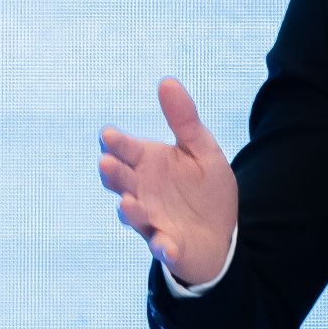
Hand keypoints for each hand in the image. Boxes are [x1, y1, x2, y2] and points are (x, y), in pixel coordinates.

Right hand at [99, 77, 238, 286]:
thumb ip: (184, 120)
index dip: (116, 144)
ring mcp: (152, 220)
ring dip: (130, 211)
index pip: (126, 150)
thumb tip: (166, 81)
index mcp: (148, 164)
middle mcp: (142, 191)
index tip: (108, 136)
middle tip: (106, 163)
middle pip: (122, 181)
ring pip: (135, 215)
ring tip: (128, 203)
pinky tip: (166, 243)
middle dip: (113, 174)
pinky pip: (163, 248)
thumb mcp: (201, 149)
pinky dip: (163, 246)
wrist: (221, 232)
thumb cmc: (204, 188)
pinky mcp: (169, 246)